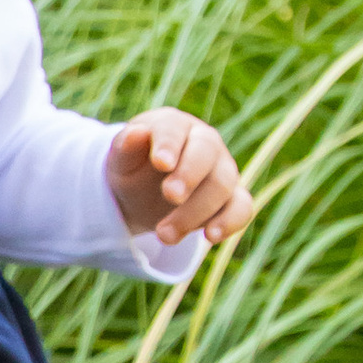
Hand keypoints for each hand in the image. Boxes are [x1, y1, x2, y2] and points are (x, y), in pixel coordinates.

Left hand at [107, 109, 254, 248]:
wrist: (141, 192)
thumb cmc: (132, 167)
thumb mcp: (120, 159)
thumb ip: (125, 146)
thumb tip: (136, 132)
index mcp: (175, 126)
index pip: (175, 129)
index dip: (169, 145)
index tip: (161, 164)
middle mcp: (205, 143)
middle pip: (206, 154)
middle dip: (189, 175)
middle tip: (169, 196)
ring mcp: (223, 170)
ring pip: (221, 185)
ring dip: (194, 211)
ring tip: (164, 235)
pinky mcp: (232, 199)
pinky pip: (241, 208)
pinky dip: (230, 222)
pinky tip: (211, 236)